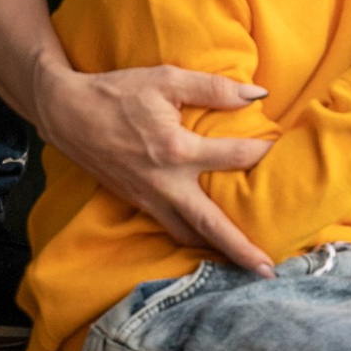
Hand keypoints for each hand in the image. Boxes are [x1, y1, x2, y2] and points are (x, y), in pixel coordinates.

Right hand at [32, 54, 274, 272]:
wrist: (67, 113)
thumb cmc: (117, 92)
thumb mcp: (166, 79)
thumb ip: (213, 88)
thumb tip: (256, 93)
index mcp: (175, 150)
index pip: (233, 156)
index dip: (262, 154)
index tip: (284, 154)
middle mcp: (164, 183)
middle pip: (210, 225)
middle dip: (240, 249)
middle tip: (269, 271)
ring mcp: (149, 198)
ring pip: (188, 235)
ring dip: (216, 252)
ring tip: (243, 265)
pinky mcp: (137, 203)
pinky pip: (170, 228)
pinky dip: (191, 239)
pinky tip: (206, 243)